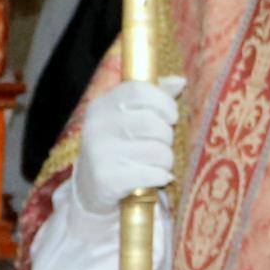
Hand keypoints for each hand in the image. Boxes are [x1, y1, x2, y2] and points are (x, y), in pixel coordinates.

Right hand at [65, 76, 183, 216]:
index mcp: (102, 105)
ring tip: (157, 163)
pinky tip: (156, 177)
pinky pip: (152, 174)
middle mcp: (97, 126)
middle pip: (152, 123)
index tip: (171, 116)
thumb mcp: (126, 118)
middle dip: (166, 136)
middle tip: (161, 144)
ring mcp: (100, 153)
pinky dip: (161, 177)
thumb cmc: (116, 147)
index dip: (163, 102)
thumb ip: (151, 98)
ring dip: (166, 160)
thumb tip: (180, 81)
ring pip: (157, 151)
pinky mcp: (107, 179)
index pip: (139, 91)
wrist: (89, 188)